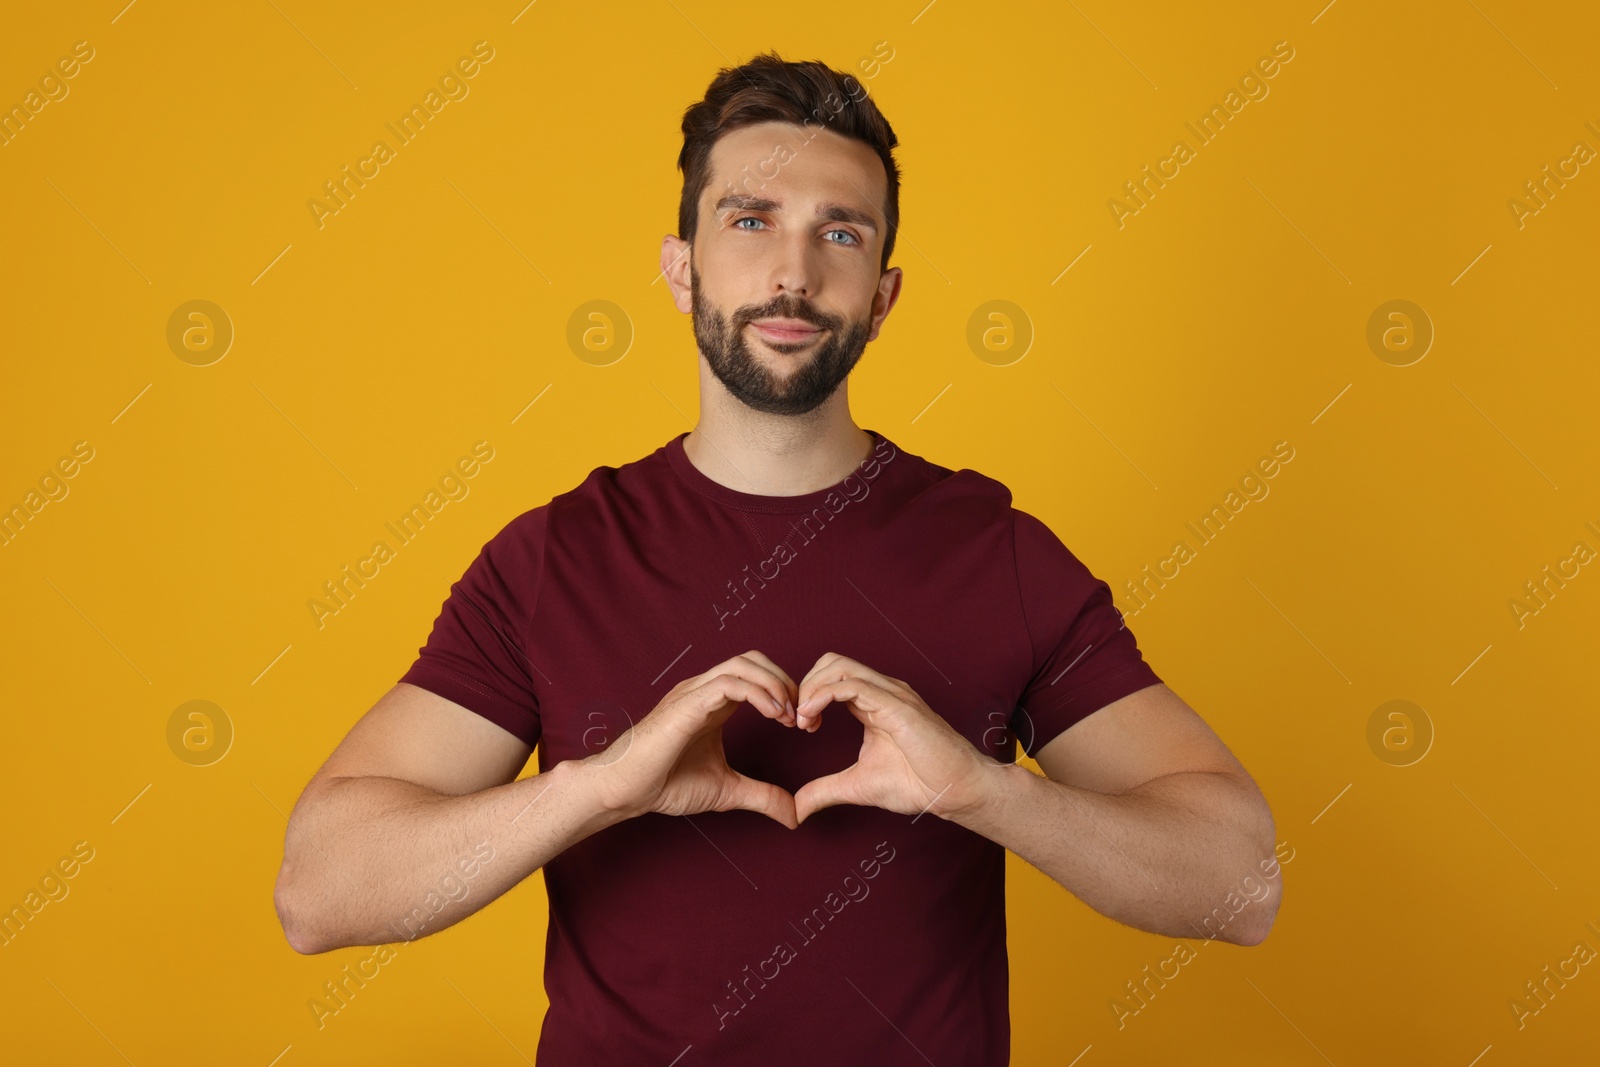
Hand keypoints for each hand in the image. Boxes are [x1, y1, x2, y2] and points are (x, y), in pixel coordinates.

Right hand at [583, 651, 800, 828]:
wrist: (624, 790)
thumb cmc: (664, 784)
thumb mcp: (727, 791)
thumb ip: (762, 797)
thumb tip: (794, 816)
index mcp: (714, 703)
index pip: (757, 675)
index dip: (785, 692)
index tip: (802, 724)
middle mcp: (704, 690)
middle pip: (754, 660)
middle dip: (785, 682)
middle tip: (802, 716)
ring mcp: (694, 693)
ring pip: (744, 664)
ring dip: (775, 685)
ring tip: (789, 716)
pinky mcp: (688, 704)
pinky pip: (729, 683)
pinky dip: (759, 693)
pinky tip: (775, 716)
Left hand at [791, 653, 1000, 825]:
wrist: (955, 790)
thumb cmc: (919, 783)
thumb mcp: (858, 786)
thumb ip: (825, 791)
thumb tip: (797, 810)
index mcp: (873, 702)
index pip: (831, 677)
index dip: (808, 696)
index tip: (801, 726)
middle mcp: (882, 691)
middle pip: (831, 662)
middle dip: (805, 686)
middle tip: (798, 721)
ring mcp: (890, 694)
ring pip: (839, 666)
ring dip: (811, 689)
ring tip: (804, 720)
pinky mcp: (896, 705)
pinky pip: (852, 685)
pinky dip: (824, 696)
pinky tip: (813, 719)